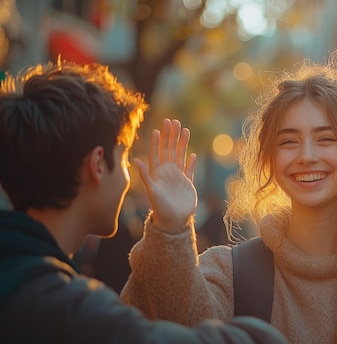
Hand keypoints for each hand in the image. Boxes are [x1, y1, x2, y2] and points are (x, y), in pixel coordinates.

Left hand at [135, 118, 197, 232]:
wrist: (173, 221)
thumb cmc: (160, 208)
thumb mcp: (151, 191)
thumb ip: (145, 175)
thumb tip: (136, 159)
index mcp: (158, 172)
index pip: (157, 152)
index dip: (158, 141)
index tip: (159, 128)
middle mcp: (167, 172)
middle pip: (169, 150)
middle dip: (171, 136)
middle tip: (173, 121)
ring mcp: (178, 177)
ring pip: (180, 156)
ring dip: (182, 143)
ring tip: (185, 130)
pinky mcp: (188, 184)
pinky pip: (189, 170)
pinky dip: (191, 162)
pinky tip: (193, 154)